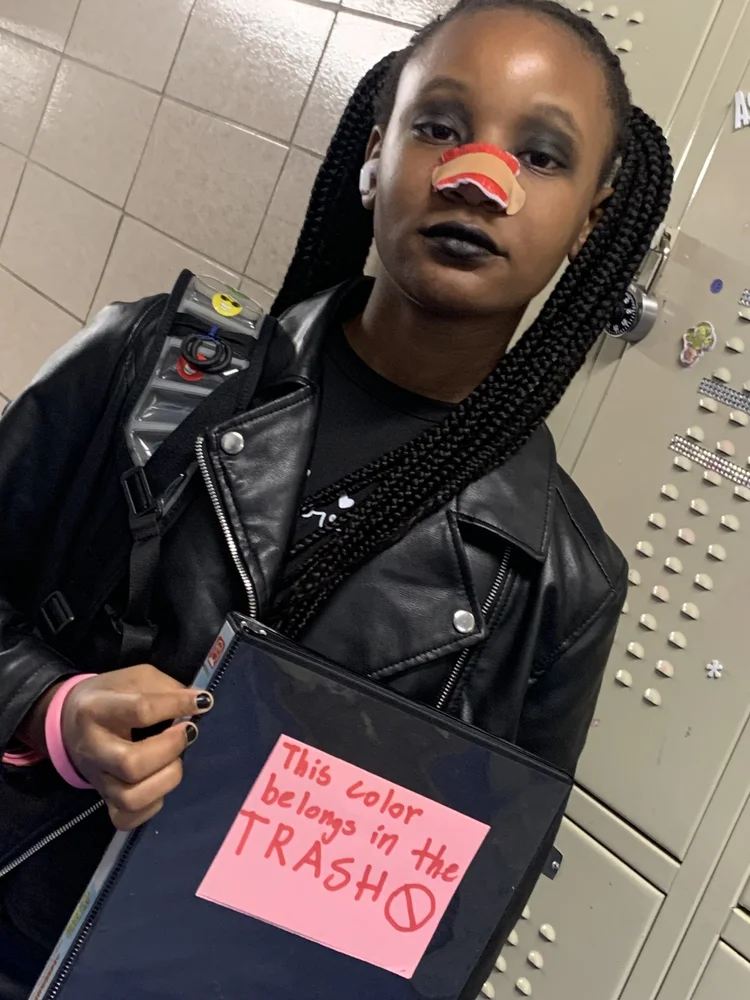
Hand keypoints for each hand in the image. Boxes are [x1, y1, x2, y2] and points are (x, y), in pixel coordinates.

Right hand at [56, 665, 212, 830]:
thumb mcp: (135, 678)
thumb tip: (199, 704)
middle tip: (187, 732)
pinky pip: (127, 818)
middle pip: (131, 764)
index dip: (177, 705)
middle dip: (170, 748)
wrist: (69, 721)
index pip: (140, 710)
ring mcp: (97, 779)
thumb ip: (166, 688)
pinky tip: (161, 782)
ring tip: (175, 759)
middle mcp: (93, 748)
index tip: (203, 702)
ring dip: (165, 779)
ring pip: (131, 798)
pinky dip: (152, 805)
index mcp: (96, 709)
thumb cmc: (111, 696)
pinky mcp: (103, 799)